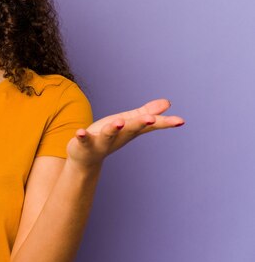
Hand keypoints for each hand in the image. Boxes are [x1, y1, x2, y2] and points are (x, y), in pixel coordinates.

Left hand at [66, 99, 184, 169]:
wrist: (85, 158)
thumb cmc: (108, 136)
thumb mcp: (127, 122)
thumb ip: (145, 112)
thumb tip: (168, 102)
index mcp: (130, 130)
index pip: (149, 125)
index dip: (164, 123)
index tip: (180, 121)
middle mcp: (118, 137)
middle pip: (131, 129)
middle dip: (140, 123)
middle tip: (151, 119)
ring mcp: (101, 142)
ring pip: (109, 134)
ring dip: (113, 128)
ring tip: (118, 122)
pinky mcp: (84, 144)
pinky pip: (84, 140)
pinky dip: (82, 136)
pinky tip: (80, 132)